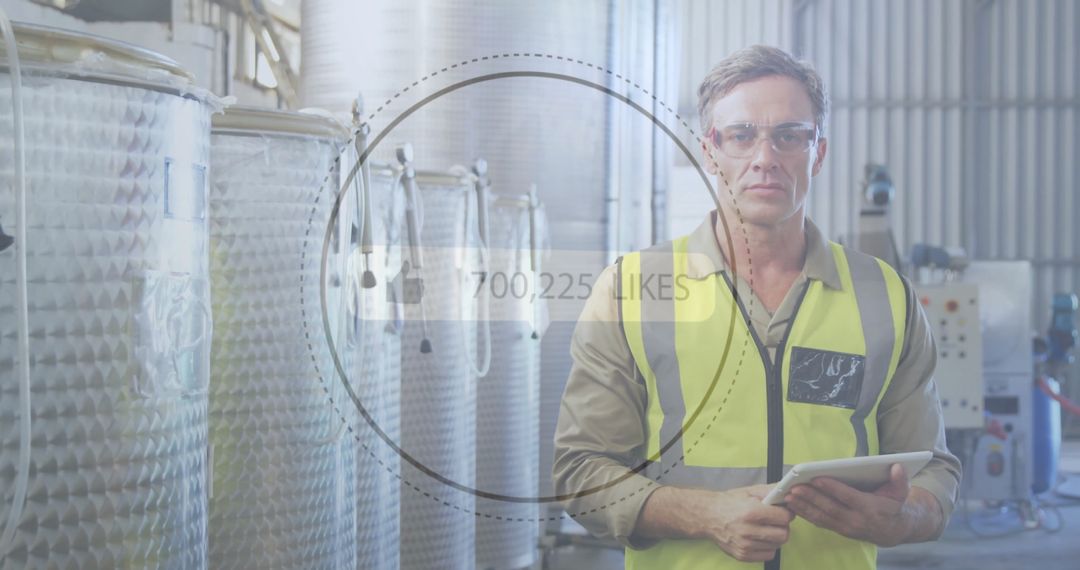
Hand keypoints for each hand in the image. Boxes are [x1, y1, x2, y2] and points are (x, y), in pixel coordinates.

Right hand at [696, 485, 795, 561]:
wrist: (707, 516)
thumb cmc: (728, 503)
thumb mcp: (749, 491)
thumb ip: (770, 490)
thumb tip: (788, 490)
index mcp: (751, 512)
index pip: (784, 518)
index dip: (786, 514)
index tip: (783, 513)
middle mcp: (747, 530)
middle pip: (783, 535)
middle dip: (783, 527)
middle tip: (776, 522)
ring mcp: (744, 545)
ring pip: (777, 545)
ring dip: (775, 537)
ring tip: (765, 529)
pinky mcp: (742, 555)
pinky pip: (768, 555)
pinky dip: (767, 547)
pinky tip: (760, 538)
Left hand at [785, 463, 911, 546]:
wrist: (893, 530)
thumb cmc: (893, 506)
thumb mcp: (900, 492)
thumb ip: (900, 480)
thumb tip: (897, 466)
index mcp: (869, 508)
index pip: (848, 497)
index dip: (832, 488)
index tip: (817, 478)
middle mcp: (856, 520)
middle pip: (830, 507)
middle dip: (811, 497)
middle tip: (795, 487)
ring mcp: (845, 527)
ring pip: (821, 517)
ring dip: (804, 506)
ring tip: (788, 496)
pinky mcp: (838, 529)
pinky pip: (819, 522)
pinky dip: (805, 514)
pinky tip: (793, 505)